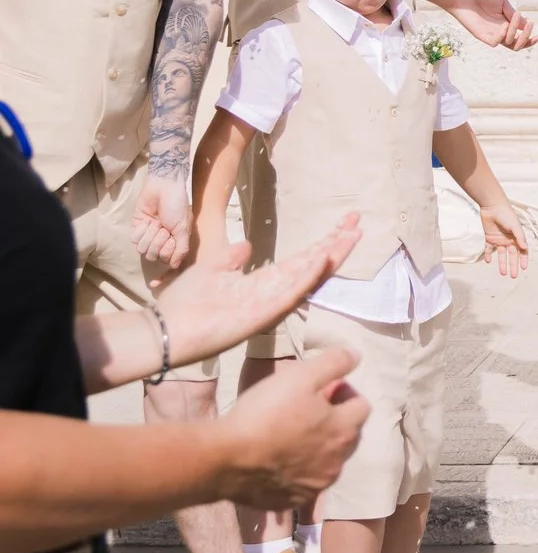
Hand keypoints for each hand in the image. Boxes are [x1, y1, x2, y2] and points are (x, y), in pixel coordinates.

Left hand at [131, 168, 193, 272]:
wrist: (164, 188)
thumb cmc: (177, 207)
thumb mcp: (184, 229)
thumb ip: (181, 249)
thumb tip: (175, 266)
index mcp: (173, 242)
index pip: (166, 260)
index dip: (167, 252)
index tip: (172, 239)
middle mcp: (160, 241)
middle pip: (152, 256)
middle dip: (158, 241)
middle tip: (164, 227)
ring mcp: (148, 235)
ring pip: (142, 249)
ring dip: (150, 234)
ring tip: (156, 222)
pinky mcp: (137, 228)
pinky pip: (134, 239)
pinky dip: (141, 229)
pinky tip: (147, 220)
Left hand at [156, 216, 359, 364]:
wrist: (165, 330)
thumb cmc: (184, 304)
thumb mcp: (211, 270)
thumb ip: (231, 259)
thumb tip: (247, 246)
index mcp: (262, 284)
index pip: (301, 260)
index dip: (323, 243)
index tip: (344, 223)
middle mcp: (273, 293)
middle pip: (313, 266)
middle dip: (336, 244)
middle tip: (358, 222)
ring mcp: (270, 305)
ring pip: (309, 278)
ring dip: (331, 257)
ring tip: (352, 236)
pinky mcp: (262, 315)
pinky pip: (290, 294)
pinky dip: (307, 276)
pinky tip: (323, 259)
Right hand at [218, 347, 369, 509]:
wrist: (224, 459)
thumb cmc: (264, 413)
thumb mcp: (301, 376)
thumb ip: (334, 362)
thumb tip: (356, 355)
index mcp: (344, 430)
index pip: (361, 405)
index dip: (344, 391)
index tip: (323, 388)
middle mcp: (337, 462)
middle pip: (348, 435)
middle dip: (335, 419)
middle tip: (306, 409)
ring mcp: (315, 485)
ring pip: (328, 461)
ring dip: (319, 446)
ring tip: (291, 434)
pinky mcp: (292, 501)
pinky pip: (305, 483)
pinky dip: (299, 470)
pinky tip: (278, 459)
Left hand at [446, 0, 537, 50]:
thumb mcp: (502, 3)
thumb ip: (513, 15)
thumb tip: (527, 24)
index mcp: (506, 24)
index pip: (519, 37)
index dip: (530, 39)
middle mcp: (499, 32)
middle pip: (516, 46)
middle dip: (527, 40)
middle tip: (531, 28)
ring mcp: (491, 34)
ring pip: (509, 44)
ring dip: (516, 32)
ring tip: (515, 18)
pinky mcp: (482, 35)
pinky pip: (495, 42)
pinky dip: (503, 35)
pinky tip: (504, 25)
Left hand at [477, 201, 529, 279]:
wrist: (492, 207)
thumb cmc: (506, 215)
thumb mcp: (515, 226)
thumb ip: (520, 237)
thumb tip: (525, 248)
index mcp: (517, 237)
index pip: (522, 251)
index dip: (523, 260)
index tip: (524, 268)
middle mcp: (509, 240)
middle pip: (512, 256)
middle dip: (513, 266)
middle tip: (513, 276)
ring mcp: (499, 240)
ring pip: (501, 255)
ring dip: (502, 264)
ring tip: (502, 273)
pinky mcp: (489, 238)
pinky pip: (489, 249)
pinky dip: (488, 255)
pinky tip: (488, 261)